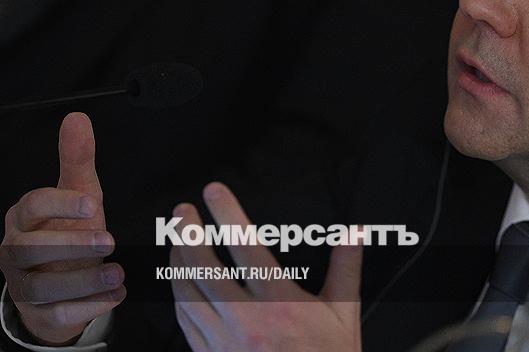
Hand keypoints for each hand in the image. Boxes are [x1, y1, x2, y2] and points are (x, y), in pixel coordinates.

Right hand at [0, 112, 125, 344]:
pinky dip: (86, 308)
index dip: (59, 204)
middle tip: (109, 240)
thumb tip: (77, 119)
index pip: (31, 206)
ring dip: (82, 280)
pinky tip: (114, 295)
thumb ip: (77, 159)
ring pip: (40, 287)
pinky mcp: (39, 314)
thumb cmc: (65, 232)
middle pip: (30, 249)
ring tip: (117, 273)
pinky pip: (57, 314)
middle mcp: (16, 252)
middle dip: (70, 244)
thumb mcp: (77, 194)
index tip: (92, 204)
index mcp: (23, 219)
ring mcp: (23, 285)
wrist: (57, 285)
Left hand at [170, 182, 362, 351]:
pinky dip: (178, 295)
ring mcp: (224, 341)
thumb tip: (353, 232)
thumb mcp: (344, 315)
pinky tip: (179, 282)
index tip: (214, 192)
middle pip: (203, 266)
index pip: (244, 246)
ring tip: (175, 240)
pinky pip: (185, 321)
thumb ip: (345, 269)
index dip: (227, 214)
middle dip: (187, 233)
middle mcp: (246, 320)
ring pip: (186, 293)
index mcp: (279, 303)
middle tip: (181, 212)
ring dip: (177, 262)